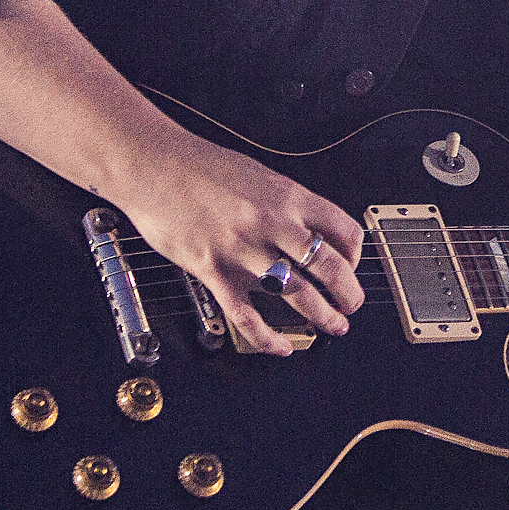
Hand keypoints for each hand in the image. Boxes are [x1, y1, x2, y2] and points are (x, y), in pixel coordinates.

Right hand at [98, 131, 364, 355]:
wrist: (152, 163)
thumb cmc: (197, 165)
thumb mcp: (256, 175)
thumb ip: (284, 204)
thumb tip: (307, 229)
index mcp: (287, 197)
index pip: (344, 231)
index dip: (356, 255)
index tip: (352, 266)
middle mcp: (272, 223)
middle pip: (330, 268)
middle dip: (349, 294)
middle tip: (351, 306)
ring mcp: (243, 250)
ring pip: (298, 294)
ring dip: (322, 316)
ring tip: (332, 325)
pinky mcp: (213, 271)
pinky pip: (248, 316)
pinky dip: (268, 338)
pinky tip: (280, 346)